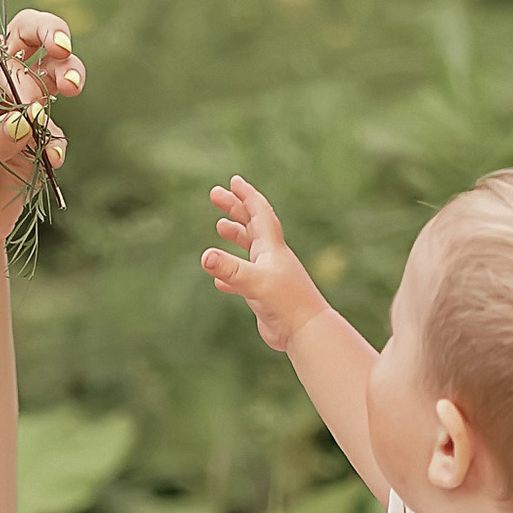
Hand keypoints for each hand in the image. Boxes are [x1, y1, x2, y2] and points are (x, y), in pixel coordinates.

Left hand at [0, 7, 82, 247]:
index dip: (17, 79)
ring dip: (68, 74)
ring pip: (51, 72)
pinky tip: (54, 159)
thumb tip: (27, 121)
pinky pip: (55, 129)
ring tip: (73, 88)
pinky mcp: (36, 137)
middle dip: (50, 34)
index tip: (30, 108)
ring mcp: (16, 108)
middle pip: (24, 38)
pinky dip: (58, 141)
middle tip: (63, 48)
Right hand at [203, 173, 330, 356]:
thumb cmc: (286, 304)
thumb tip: (205, 257)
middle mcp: (271, 257)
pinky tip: (219, 280)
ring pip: (250, 248)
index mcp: (272, 247)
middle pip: (251, 224)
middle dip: (234, 208)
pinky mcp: (265, 294)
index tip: (232, 181)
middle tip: (214, 194)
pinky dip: (231, 274)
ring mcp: (269, 275)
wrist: (306, 331)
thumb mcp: (254, 283)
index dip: (246, 195)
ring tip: (220, 226)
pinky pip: (245, 278)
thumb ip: (230, 269)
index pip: (258, 212)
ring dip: (236, 235)